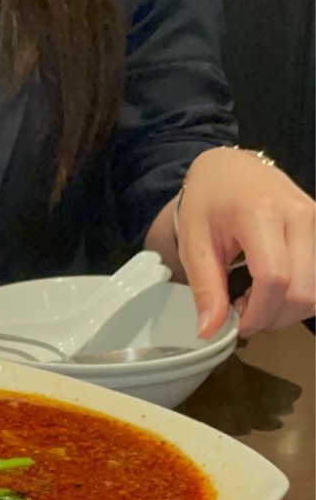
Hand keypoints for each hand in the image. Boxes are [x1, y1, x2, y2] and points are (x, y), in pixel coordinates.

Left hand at [176, 148, 315, 337]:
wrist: (230, 168)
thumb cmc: (208, 200)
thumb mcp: (195, 243)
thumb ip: (206, 289)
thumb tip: (211, 331)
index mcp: (262, 212)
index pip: (274, 278)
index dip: (257, 313)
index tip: (236, 324)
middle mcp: (299, 215)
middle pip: (303, 290)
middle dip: (272, 316)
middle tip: (243, 313)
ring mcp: (315, 220)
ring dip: (287, 310)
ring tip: (255, 300)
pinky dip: (297, 297)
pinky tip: (272, 291)